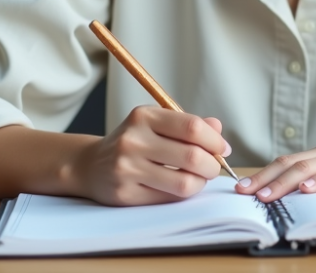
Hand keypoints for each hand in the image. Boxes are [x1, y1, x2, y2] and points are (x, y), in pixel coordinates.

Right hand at [70, 105, 231, 205]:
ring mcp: (127, 168)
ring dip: (200, 183)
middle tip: (213, 167)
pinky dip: (183, 195)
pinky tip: (180, 187)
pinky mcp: (125, 194)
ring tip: (198, 179)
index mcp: (144, 116)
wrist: (92, 165)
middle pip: (192, 156)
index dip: (214, 141)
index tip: (223, 148)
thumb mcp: (156, 124)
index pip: (192, 127)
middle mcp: (133, 140)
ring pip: (183, 183)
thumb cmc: (133, 143)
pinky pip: (168, 199)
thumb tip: (218, 130)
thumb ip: (188, 125)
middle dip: (212, 165)